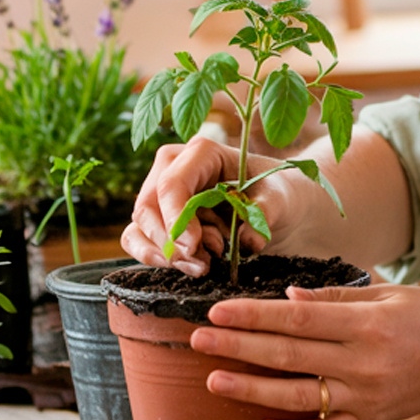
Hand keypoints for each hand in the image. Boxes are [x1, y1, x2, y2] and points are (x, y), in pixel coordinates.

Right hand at [121, 136, 284, 274]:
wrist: (280, 208)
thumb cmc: (278, 193)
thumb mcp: (281, 197)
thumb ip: (265, 214)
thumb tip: (248, 241)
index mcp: (202, 153)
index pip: (172, 185)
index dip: (176, 219)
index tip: (193, 248)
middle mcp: (175, 167)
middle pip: (148, 207)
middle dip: (171, 242)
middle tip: (203, 264)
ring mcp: (164, 193)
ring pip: (140, 226)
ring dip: (166, 254)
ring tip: (203, 266)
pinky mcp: (161, 218)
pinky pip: (138, 239)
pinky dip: (157, 258)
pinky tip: (190, 266)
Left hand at [189, 282, 419, 419]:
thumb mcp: (388, 292)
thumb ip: (336, 298)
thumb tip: (287, 301)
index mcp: (364, 323)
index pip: (295, 320)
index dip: (253, 316)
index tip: (218, 312)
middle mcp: (361, 362)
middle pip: (288, 356)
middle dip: (238, 348)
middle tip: (197, 341)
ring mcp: (364, 395)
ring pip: (298, 398)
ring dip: (252, 390)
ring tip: (215, 380)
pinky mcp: (370, 419)